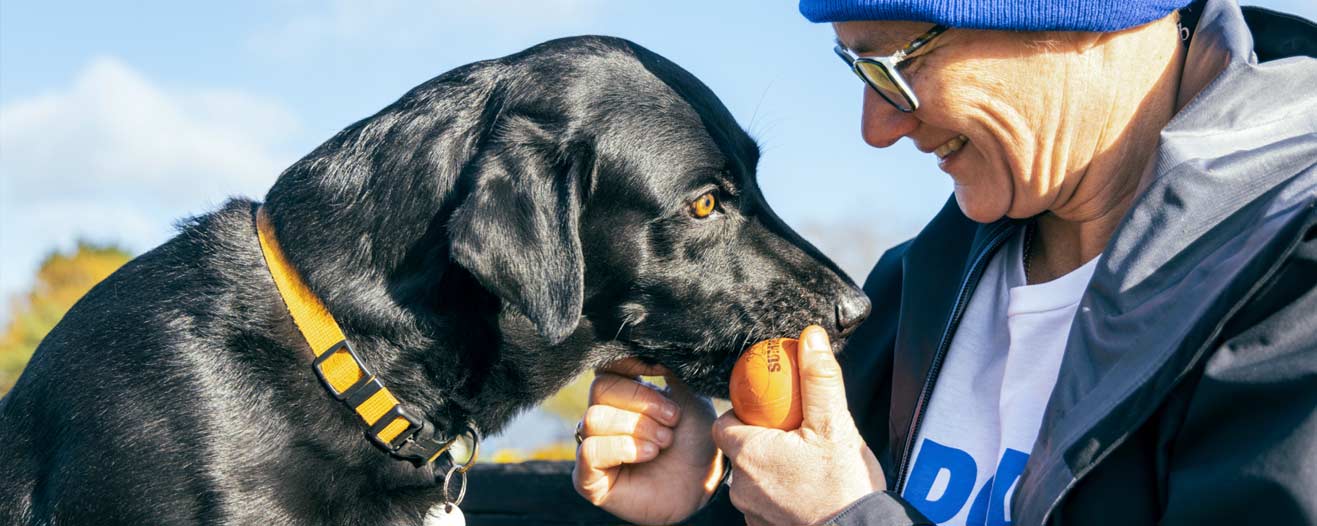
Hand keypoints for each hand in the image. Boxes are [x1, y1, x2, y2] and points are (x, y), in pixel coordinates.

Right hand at [572, 358, 723, 524]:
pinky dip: (622, 448)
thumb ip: (670, 367)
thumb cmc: (695, 439)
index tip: (659, 370)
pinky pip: (589, 451)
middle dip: (642, 402)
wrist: (705, 482)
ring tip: (664, 442)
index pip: (606, 366)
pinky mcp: (588, 478)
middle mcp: (602, 417)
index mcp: (622, 393)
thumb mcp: (689, 394)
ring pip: (594, 418)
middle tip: (673, 420)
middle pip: (600, 389)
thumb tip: (655, 343)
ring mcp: (593, 446)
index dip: (628, 364)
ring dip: (637, 428)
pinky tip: (649, 454)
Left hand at [713, 325, 885, 525]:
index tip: (769, 410)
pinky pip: (765, 503)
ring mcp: (751, 512)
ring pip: (752, 478)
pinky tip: (805, 488)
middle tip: (794, 433)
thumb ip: (818, 378)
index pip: (724, 422)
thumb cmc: (844, 487)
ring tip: (804, 462)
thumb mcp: (834, 423)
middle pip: (740, 449)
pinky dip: (780, 494)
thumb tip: (810, 338)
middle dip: (762, 438)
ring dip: (771, 468)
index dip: (743, 413)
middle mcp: (740, 486)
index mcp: (748, 453)